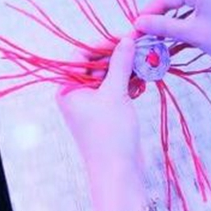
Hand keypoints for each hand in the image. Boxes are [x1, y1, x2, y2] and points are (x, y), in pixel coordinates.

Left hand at [57, 37, 148, 210]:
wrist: (118, 171)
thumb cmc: (110, 133)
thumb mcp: (115, 93)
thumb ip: (120, 63)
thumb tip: (126, 39)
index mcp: (67, 88)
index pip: (81, 55)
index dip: (102, 44)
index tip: (124, 38)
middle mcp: (75, 94)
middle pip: (96, 65)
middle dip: (119, 58)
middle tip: (140, 50)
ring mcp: (91, 104)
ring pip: (109, 77)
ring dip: (126, 71)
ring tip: (144, 68)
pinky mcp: (106, 113)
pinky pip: (116, 90)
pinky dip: (128, 85)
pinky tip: (141, 85)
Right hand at [134, 0, 210, 83]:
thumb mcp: (194, 35)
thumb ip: (164, 27)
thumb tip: (138, 23)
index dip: (148, 11)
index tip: (135, 29)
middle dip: (155, 14)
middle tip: (142, 33)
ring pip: (178, 3)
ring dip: (165, 18)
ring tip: (154, 35)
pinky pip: (189, 9)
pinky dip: (177, 20)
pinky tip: (171, 34)